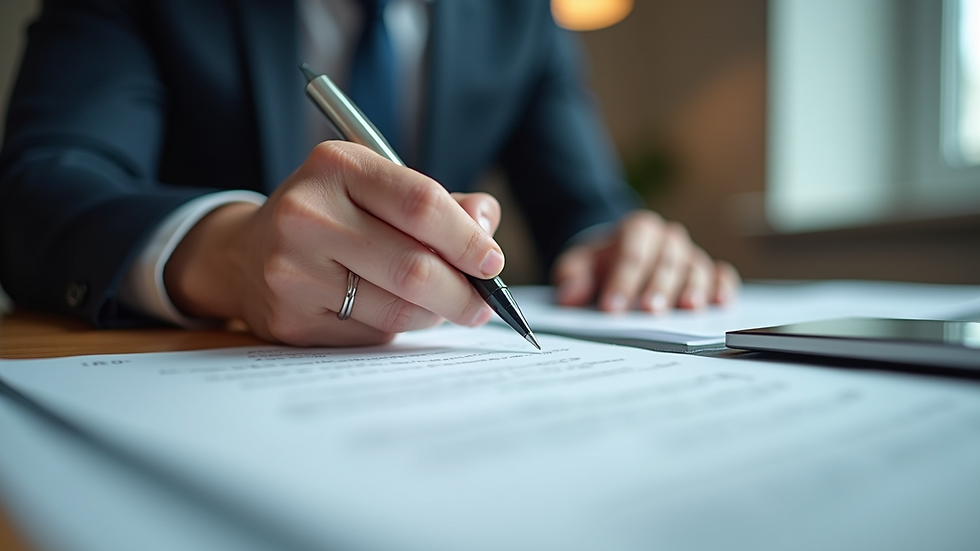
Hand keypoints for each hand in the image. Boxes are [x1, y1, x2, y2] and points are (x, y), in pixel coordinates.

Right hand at [163, 141, 504, 345]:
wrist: (244, 254)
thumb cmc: (331, 217)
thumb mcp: (377, 188)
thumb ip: (440, 205)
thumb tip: (485, 228)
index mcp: (336, 166)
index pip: (421, 204)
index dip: (467, 239)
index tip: (492, 262)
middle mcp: (307, 214)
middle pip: (413, 266)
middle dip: (463, 292)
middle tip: (484, 303)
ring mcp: (292, 270)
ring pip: (397, 308)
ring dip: (435, 313)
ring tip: (443, 306)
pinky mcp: (291, 320)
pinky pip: (371, 334)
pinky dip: (397, 328)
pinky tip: (392, 313)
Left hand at [552, 210, 739, 312]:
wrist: (617, 260)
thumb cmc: (599, 265)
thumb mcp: (577, 265)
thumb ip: (571, 277)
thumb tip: (570, 296)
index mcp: (637, 229)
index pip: (632, 253)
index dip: (622, 280)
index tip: (612, 308)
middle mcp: (668, 238)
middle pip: (666, 260)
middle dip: (657, 286)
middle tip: (649, 312)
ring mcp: (689, 254)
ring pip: (695, 267)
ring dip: (692, 288)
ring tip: (687, 309)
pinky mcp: (707, 271)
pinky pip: (721, 275)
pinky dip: (723, 287)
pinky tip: (719, 303)